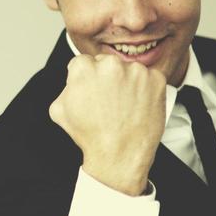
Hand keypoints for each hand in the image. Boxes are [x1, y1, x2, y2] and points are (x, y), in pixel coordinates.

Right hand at [49, 53, 165, 195]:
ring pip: (129, 70)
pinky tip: (137, 105)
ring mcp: (136, 71)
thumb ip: (65, 88)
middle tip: (108, 99)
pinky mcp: (156, 80)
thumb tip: (73, 81)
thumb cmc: (91, 135)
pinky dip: (145, 88)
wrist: (120, 154)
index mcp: (84, 68)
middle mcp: (110, 65)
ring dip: (127, 82)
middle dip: (107, 77)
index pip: (84, 62)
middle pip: (107, 63)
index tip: (92, 89)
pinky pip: (150, 78)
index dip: (87, 77)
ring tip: (123, 106)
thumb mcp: (59, 110)